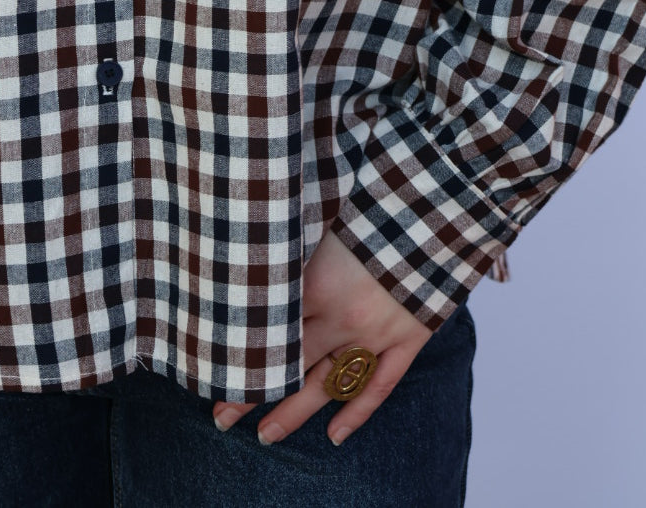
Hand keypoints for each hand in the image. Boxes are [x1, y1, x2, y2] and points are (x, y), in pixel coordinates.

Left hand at [211, 226, 434, 447]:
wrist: (434, 210)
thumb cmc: (373, 209)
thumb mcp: (321, 226)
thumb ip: (292, 251)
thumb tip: (254, 257)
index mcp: (315, 284)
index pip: (267, 329)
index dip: (238, 352)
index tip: (211, 370)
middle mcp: (341, 316)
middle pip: (289, 364)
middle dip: (253, 392)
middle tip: (221, 417)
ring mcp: (376, 334)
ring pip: (328, 385)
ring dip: (294, 412)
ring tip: (265, 436)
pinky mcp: (408, 339)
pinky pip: (380, 385)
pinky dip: (358, 413)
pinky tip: (334, 436)